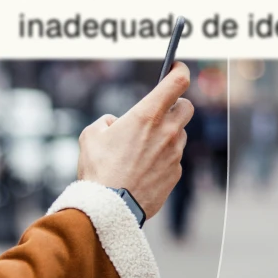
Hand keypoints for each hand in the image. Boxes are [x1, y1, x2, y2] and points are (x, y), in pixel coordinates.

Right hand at [76, 64, 193, 217]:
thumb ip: (106, 122)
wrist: (110, 208)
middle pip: (187, 107)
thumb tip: (115, 124)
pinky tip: (144, 169)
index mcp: (147, 115)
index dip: (180, 70)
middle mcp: (167, 131)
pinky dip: (163, 159)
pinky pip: (174, 159)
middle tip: (159, 112)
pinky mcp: (176, 174)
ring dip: (167, 136)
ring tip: (143, 149)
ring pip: (180, 135)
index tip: (176, 69)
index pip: (178, 82)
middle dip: (175, 105)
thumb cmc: (98, 170)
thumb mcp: (91, 136)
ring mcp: (174, 154)